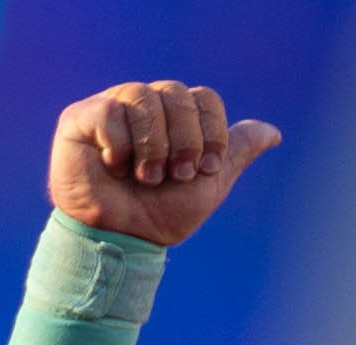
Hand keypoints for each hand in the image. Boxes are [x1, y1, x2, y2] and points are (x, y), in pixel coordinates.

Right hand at [48, 80, 280, 246]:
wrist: (121, 240)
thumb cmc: (162, 213)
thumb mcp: (209, 184)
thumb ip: (236, 152)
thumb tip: (274, 133)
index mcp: (178, 115)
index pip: (206, 98)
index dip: (211, 134)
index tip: (204, 169)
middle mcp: (147, 103)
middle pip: (178, 93)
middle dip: (184, 142)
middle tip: (174, 176)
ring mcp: (113, 106)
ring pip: (143, 98)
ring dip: (153, 148)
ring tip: (145, 178)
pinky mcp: (80, 117)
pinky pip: (110, 112)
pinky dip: (119, 147)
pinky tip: (115, 168)